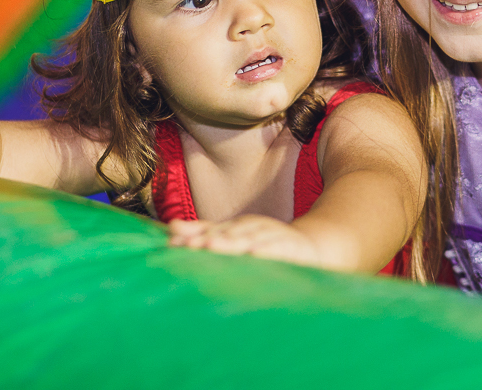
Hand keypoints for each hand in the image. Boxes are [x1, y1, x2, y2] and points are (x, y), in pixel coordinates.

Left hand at [167, 215, 322, 267]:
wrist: (311, 246)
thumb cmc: (265, 244)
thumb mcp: (234, 237)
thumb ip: (203, 232)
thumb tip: (170, 228)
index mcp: (235, 228)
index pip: (209, 233)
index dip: (192, 238)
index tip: (171, 245)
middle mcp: (251, 229)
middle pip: (226, 234)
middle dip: (208, 239)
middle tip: (189, 246)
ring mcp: (270, 235)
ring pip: (249, 238)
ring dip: (231, 242)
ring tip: (213, 247)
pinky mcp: (289, 246)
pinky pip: (277, 247)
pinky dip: (266, 249)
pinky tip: (255, 253)